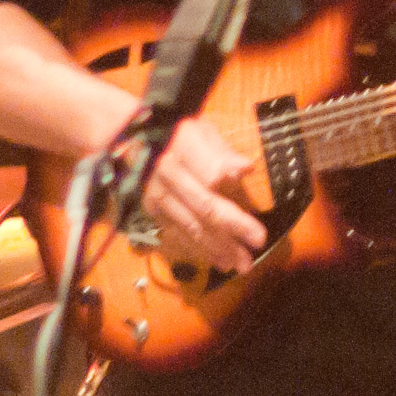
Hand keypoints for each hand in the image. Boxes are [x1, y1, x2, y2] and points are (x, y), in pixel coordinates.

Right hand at [133, 113, 266, 273]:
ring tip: (241, 264)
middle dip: (233, 227)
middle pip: (205, 205)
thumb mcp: (202, 131)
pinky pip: (177, 235)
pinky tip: (219, 261)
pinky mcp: (153, 212)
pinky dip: (199, 251)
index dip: (232, 188)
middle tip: (258, 243)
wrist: (137, 143)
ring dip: (218, 247)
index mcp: (183, 147)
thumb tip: (246, 168)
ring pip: (192, 226)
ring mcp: (159, 196)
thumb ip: (223, 151)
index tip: (248, 194)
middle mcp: (168, 173)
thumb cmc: (180, 136)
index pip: (211, 173)